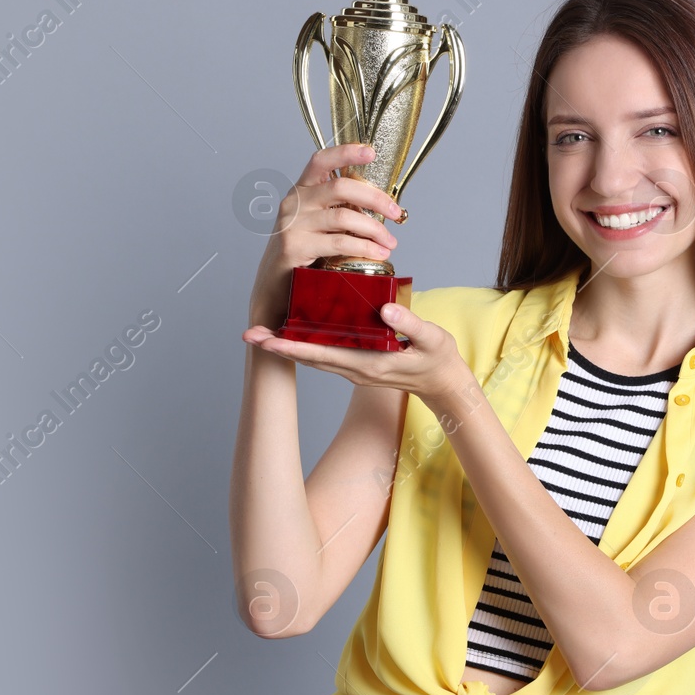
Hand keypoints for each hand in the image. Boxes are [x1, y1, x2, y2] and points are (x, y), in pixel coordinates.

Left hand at [242, 301, 466, 400]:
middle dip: (278, 347)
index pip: (322, 354)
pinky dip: (306, 345)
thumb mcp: (432, 339)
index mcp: (369, 364)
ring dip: (288, 347)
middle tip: (250, 333)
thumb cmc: (439, 360)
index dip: (292, 347)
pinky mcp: (357, 364)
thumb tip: (385, 309)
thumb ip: (410, 323)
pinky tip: (295, 332)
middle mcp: (355, 369)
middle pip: (309, 358)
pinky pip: (326, 354)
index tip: (267, 340)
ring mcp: (355, 369)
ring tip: (262, 334)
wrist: (445, 384)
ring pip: (314, 357)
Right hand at [247, 143, 404, 324]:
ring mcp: (293, 224)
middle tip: (396, 212)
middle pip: (340, 187)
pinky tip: (378, 252)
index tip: (371, 152)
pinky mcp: (296, 246)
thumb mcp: (317, 224)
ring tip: (390, 242)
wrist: (274, 285)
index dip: (345, 152)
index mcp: (301, 190)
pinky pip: (339, 242)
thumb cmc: (302, 252)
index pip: (321, 161)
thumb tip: (380, 207)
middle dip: (375, 198)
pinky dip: (364, 247)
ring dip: (374, 229)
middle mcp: (294, 202)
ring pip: (344, 217)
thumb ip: (338, 210)